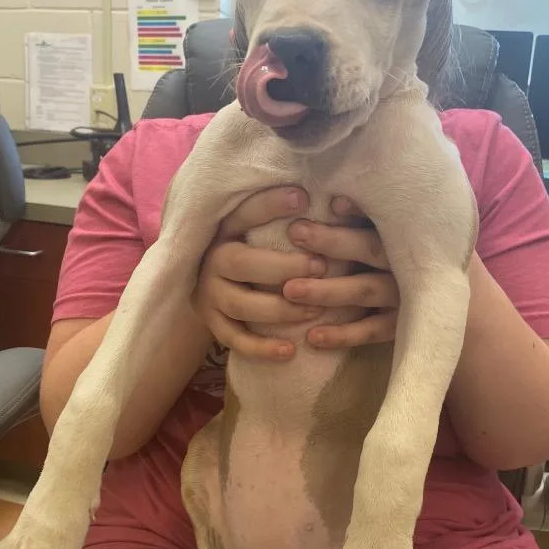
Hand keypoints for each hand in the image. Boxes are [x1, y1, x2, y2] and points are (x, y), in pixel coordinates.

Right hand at [194, 186, 325, 359]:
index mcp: (225, 229)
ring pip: (241, 305)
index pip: (244, 213)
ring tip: (314, 310)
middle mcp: (213, 260)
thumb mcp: (261, 229)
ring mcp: (210, 295)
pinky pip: (236, 340)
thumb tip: (338, 200)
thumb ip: (290, 219)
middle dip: (283, 266)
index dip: (270, 205)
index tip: (302, 197)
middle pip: (241, 262)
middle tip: (320, 266)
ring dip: (279, 309)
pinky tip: (290, 351)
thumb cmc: (255, 250)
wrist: (212, 285)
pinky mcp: (213, 324)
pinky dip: (262, 348)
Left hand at [285, 196, 398, 349]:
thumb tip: (336, 201)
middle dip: (332, 241)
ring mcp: (405, 295)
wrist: (438, 304)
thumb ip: (367, 220)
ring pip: (365, 290)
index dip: (358, 210)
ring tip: (290, 290)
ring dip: (328, 290)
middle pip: (369, 249)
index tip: (332, 204)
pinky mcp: (401, 325)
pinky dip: (343, 334)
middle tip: (295, 232)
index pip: (380, 216)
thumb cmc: (397, 256)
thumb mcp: (388, 233)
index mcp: (403, 233)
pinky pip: (371, 331)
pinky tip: (313, 336)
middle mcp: (406, 262)